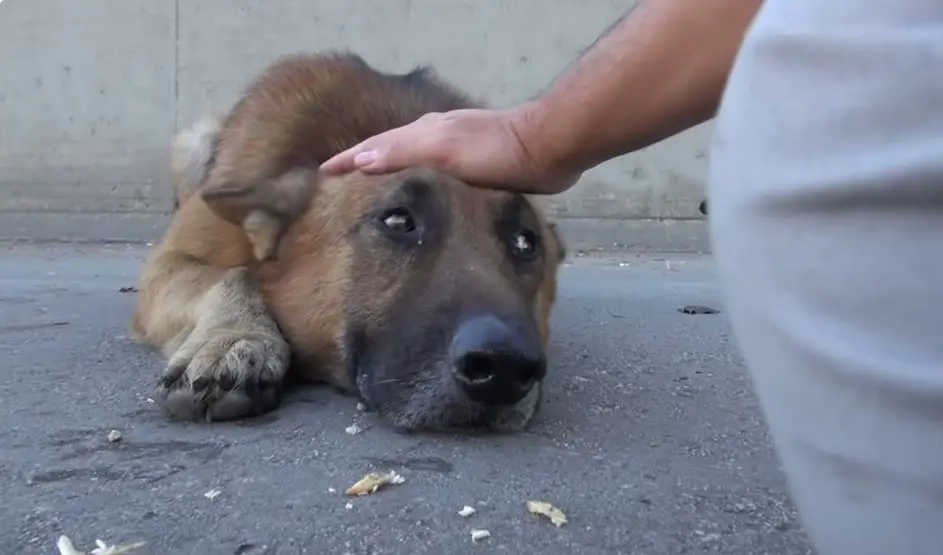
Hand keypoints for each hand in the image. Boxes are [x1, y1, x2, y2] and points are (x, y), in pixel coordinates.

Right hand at [318, 107, 579, 194]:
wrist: (546, 149)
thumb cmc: (495, 151)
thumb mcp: (443, 150)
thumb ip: (402, 152)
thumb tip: (360, 160)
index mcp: (424, 133)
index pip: (375, 146)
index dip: (348, 160)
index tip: (323, 173)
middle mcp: (436, 137)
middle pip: (390, 149)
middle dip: (363, 162)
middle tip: (340, 179)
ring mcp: (457, 149)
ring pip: (412, 159)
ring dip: (390, 170)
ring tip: (373, 187)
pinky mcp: (478, 165)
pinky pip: (435, 173)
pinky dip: (418, 180)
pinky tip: (424, 194)